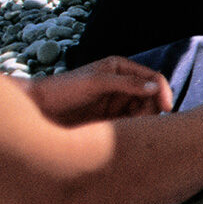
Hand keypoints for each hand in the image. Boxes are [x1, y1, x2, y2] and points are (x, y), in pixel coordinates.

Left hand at [23, 57, 171, 125]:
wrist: (36, 109)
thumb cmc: (62, 89)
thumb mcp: (95, 82)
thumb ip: (126, 84)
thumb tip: (155, 87)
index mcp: (120, 68)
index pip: (153, 78)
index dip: (162, 92)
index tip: (166, 108)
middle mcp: (122, 85)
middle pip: (152, 97)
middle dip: (152, 109)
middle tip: (142, 122)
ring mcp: (116, 103)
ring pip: (144, 113)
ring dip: (143, 121)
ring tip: (129, 129)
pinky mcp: (110, 120)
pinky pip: (131, 124)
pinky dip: (133, 130)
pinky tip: (124, 134)